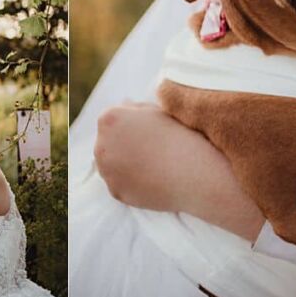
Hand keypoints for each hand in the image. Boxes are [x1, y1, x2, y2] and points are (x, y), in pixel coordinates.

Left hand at [95, 102, 264, 239]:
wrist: (195, 173)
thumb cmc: (180, 135)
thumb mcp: (157, 110)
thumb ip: (135, 108)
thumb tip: (123, 105)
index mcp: (109, 119)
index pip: (111, 119)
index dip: (131, 124)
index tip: (150, 131)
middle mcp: (100, 145)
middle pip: (107, 142)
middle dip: (123, 144)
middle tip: (151, 149)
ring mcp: (106, 171)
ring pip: (110, 164)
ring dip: (123, 163)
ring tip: (152, 164)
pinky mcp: (115, 192)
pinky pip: (119, 184)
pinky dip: (131, 182)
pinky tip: (151, 178)